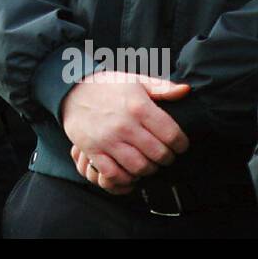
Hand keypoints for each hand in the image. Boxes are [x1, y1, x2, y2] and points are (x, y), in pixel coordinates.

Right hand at [59, 71, 190, 190]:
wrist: (71, 89)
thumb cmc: (108, 86)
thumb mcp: (136, 80)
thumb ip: (162, 87)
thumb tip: (186, 91)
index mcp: (139, 106)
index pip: (172, 135)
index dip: (181, 144)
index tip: (179, 145)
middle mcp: (124, 125)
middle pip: (158, 155)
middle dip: (167, 158)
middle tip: (164, 155)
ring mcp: (107, 140)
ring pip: (139, 168)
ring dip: (148, 169)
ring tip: (148, 162)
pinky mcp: (92, 150)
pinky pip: (113, 174)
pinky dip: (125, 178)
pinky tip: (128, 170)